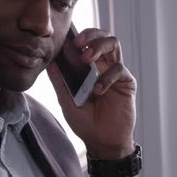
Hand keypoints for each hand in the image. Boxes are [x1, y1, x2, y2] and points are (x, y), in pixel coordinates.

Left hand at [47, 28, 136, 158]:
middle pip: (103, 36)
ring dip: (99, 46)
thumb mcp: (66, 100)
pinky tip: (98, 90)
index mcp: (89, 67)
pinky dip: (107, 77)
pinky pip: (119, 70)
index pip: (88, 42)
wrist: (102, 142)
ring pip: (114, 45)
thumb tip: (49, 62)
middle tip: (78, 43)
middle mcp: (104, 66)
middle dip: (91, 34)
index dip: (80, 35)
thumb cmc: (85, 122)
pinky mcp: (127, 83)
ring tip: (86, 58)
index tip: (67, 39)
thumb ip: (60, 81)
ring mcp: (116, 73)